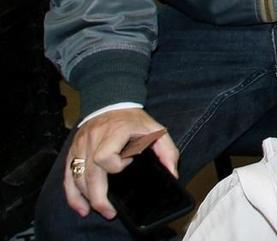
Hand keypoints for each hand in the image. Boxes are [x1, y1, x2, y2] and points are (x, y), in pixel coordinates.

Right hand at [63, 109, 177, 219]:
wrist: (112, 102)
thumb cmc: (134, 120)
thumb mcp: (156, 130)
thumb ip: (167, 151)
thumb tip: (172, 175)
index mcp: (114, 132)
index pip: (105, 156)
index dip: (116, 165)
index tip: (129, 162)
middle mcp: (93, 139)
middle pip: (89, 174)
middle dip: (98, 197)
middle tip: (110, 212)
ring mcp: (80, 145)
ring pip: (76, 177)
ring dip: (85, 197)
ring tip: (97, 210)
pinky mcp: (73, 151)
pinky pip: (67, 175)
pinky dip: (72, 194)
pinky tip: (80, 206)